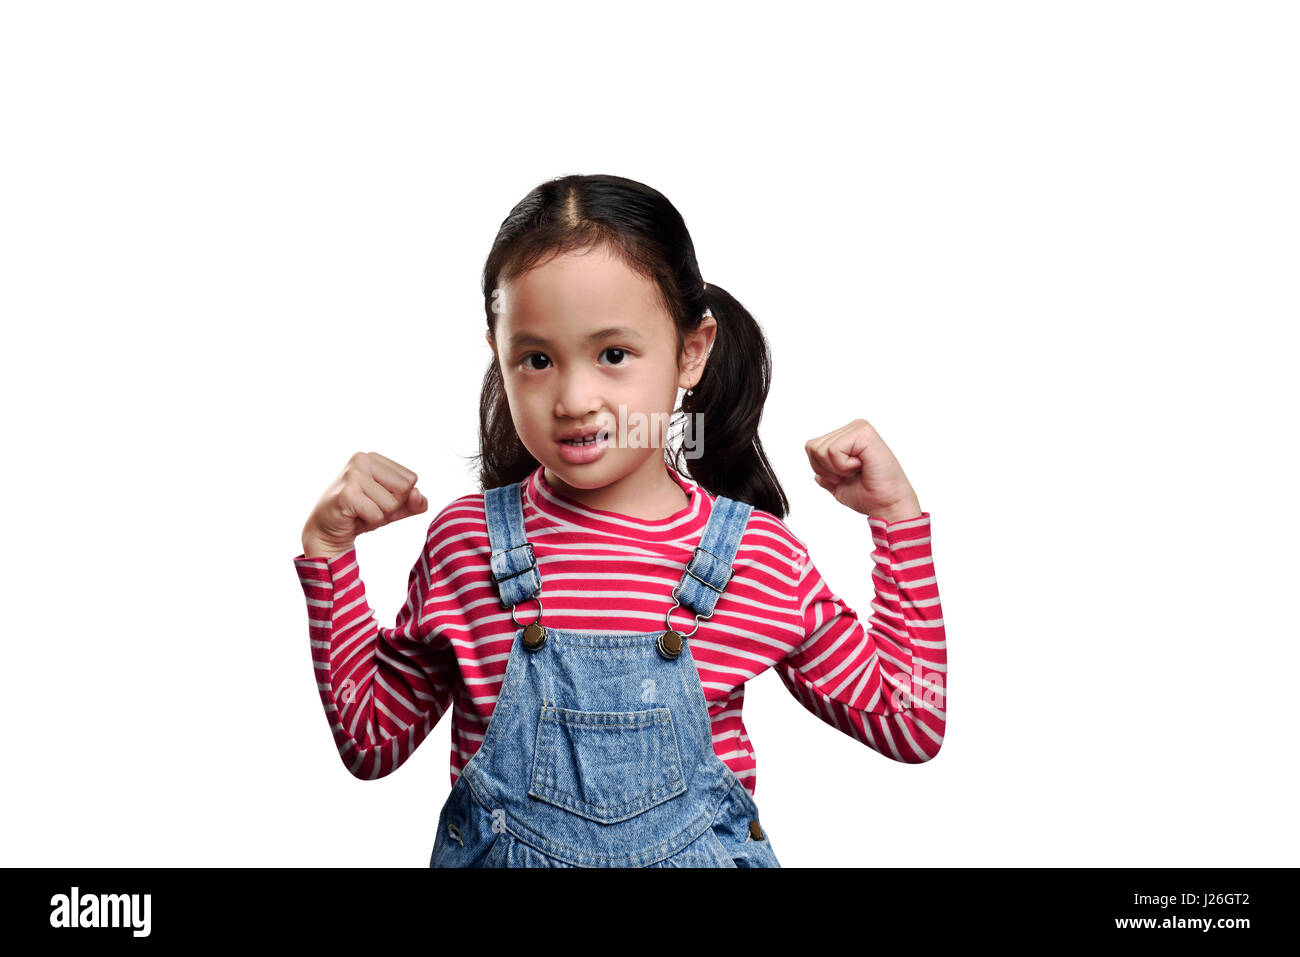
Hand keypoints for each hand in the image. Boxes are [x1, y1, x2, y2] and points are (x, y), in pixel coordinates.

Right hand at [301, 451, 427, 556]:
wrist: (327, 531)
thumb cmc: (361, 515)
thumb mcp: (394, 508)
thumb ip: (414, 502)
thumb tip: (417, 494)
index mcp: (374, 458)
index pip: (411, 479)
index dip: (400, 497)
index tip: (376, 499)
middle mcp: (363, 459)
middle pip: (404, 489)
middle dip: (391, 507)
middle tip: (368, 507)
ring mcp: (353, 475)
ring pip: (392, 504)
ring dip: (379, 516)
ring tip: (360, 512)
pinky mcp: (347, 494)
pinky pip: (378, 515)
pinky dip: (370, 523)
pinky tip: (353, 517)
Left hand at [805, 419, 920, 521]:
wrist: (887, 505)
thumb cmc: (868, 495)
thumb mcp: (837, 484)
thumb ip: (824, 474)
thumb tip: (816, 474)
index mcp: (846, 436)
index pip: (811, 447)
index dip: (820, 468)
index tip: (843, 476)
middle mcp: (853, 428)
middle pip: (812, 446)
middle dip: (826, 469)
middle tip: (850, 475)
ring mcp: (859, 428)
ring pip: (821, 449)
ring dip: (836, 468)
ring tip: (856, 470)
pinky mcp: (864, 433)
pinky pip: (833, 450)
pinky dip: (843, 466)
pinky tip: (861, 466)